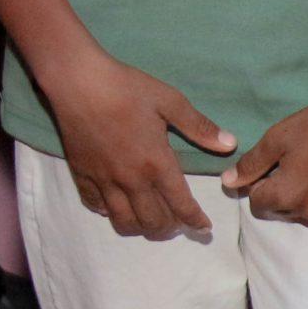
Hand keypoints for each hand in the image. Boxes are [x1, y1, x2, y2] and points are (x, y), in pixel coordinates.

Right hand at [45, 54, 231, 239]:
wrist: (77, 80)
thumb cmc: (126, 87)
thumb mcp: (170, 101)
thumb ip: (199, 126)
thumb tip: (230, 144)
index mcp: (157, 164)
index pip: (182, 206)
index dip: (196, 221)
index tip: (204, 228)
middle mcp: (132, 180)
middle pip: (154, 222)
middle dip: (170, 228)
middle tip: (177, 222)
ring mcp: (104, 180)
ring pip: (124, 222)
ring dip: (141, 228)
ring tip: (150, 220)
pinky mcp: (82, 175)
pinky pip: (95, 206)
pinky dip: (109, 212)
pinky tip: (117, 206)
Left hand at [220, 100, 307, 226]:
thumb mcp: (276, 140)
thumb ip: (250, 165)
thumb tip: (228, 182)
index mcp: (285, 196)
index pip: (256, 204)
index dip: (256, 185)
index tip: (268, 167)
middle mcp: (307, 212)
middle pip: (279, 211)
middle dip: (277, 193)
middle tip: (289, 166)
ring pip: (303, 212)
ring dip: (300, 197)